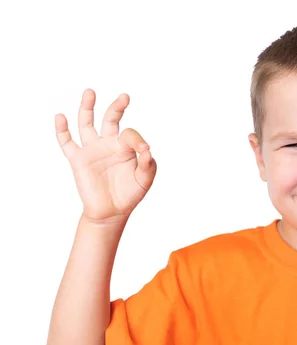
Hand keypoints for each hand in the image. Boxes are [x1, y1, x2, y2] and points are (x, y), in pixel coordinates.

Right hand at [55, 89, 156, 223]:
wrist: (112, 212)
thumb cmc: (130, 194)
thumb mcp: (144, 180)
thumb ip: (148, 165)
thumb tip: (146, 150)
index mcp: (125, 147)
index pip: (130, 133)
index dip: (137, 140)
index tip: (143, 150)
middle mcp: (108, 144)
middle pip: (110, 119)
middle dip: (116, 108)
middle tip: (125, 97)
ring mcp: (92, 150)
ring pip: (87, 124)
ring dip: (88, 108)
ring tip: (90, 92)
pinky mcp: (78, 160)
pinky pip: (67, 142)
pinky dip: (62, 130)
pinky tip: (60, 117)